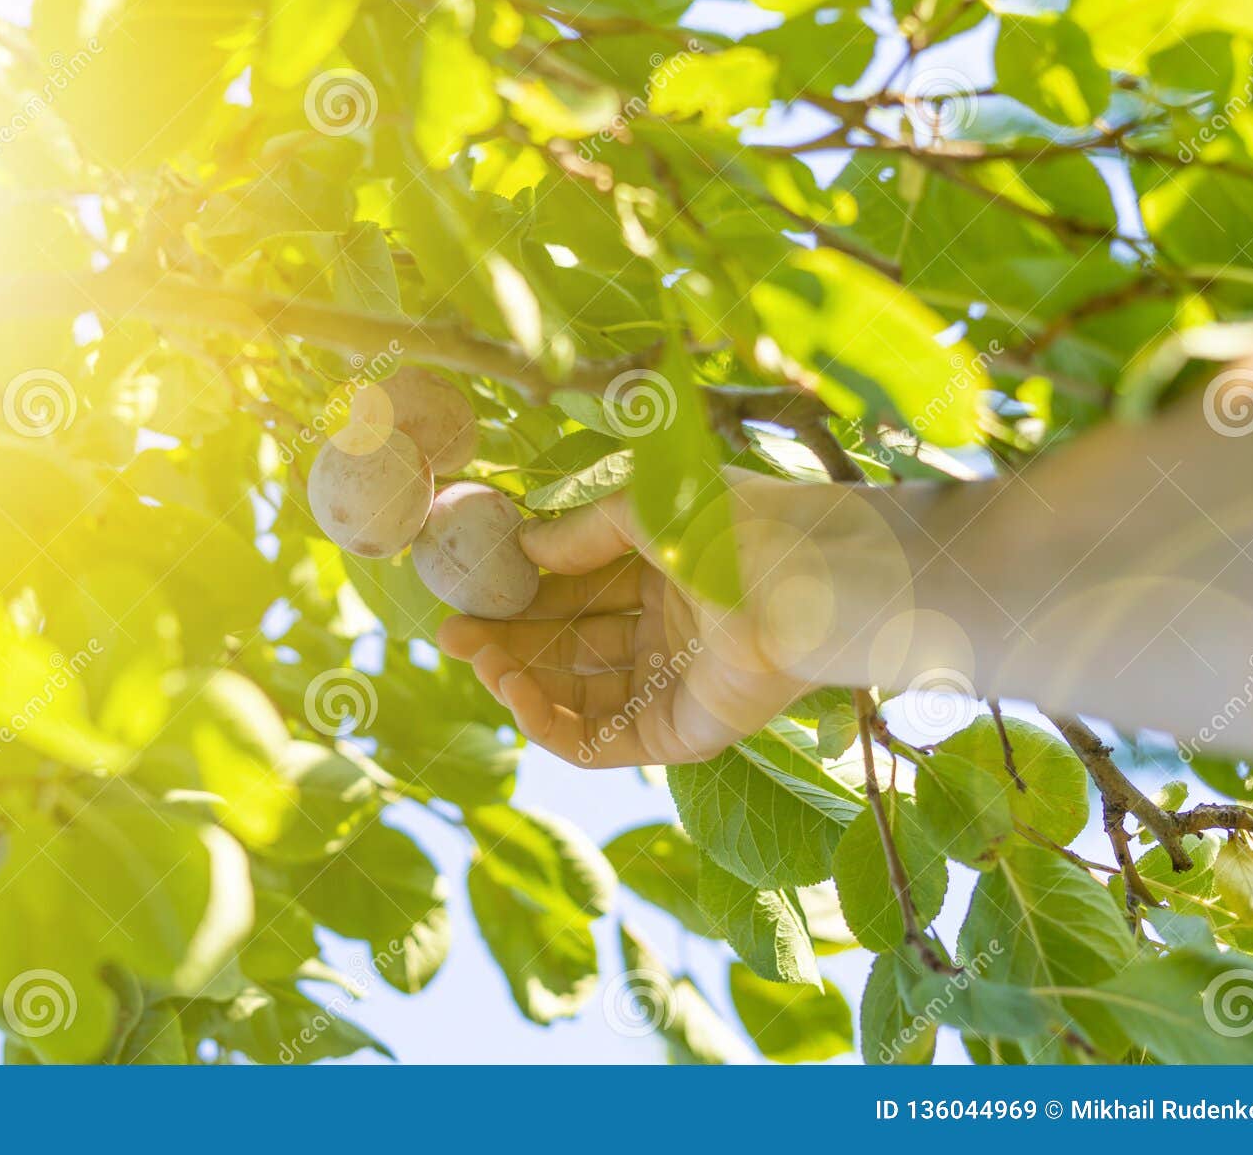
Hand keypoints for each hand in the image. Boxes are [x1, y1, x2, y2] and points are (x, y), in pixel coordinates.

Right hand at [436, 479, 918, 767]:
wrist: (800, 580)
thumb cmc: (733, 527)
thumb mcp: (639, 513)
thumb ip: (578, 536)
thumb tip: (521, 549)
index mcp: (661, 579)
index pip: (574, 596)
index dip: (518, 599)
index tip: (467, 594)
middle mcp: (664, 634)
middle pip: (567, 649)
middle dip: (507, 642)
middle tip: (452, 635)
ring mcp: (670, 688)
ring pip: (575, 697)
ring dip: (520, 681)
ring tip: (480, 660)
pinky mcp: (676, 736)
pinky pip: (598, 740)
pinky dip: (549, 722)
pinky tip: (513, 691)